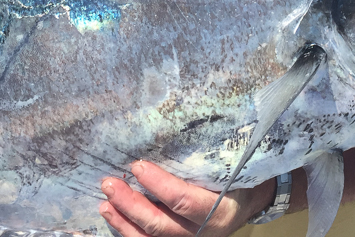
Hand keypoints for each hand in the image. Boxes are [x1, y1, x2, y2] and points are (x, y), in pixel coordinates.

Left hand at [99, 161, 273, 236]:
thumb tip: (175, 128)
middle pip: (160, 225)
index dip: (158, 185)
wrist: (250, 203)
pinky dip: (128, 231)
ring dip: (123, 221)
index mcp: (219, 210)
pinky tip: (113, 217)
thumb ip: (207, 158)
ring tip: (104, 203)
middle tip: (109, 183)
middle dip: (131, 205)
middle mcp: (203, 233)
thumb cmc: (240, 177)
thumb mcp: (232, 167)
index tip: (138, 165)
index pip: (183, 201)